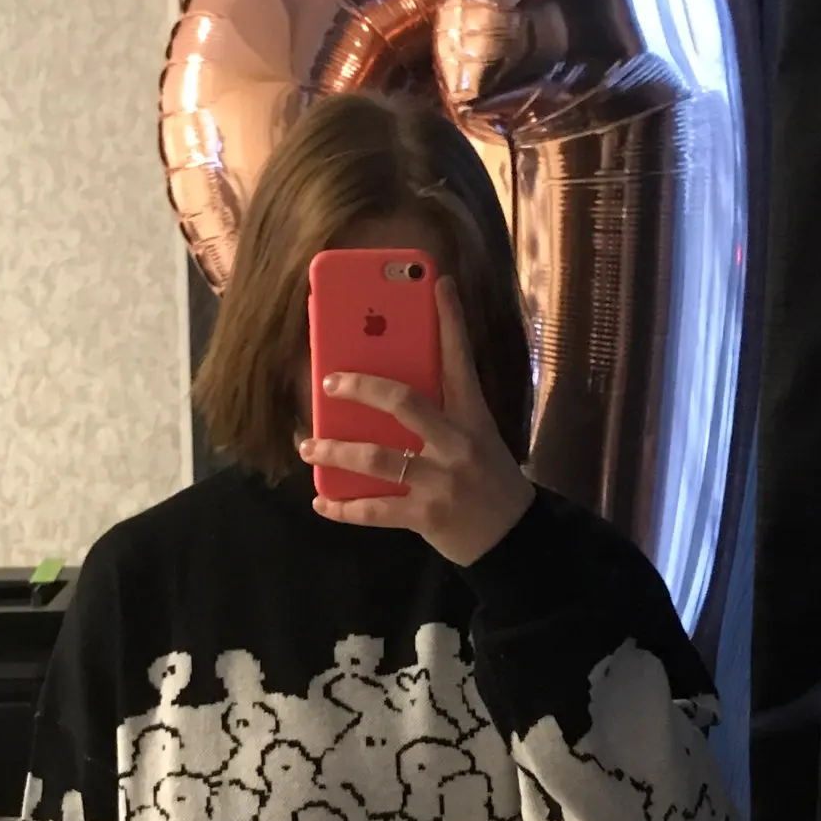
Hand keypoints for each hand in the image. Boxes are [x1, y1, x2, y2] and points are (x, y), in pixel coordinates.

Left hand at [301, 276, 533, 566]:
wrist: (512, 537)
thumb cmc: (486, 477)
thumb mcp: (477, 437)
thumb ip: (442, 412)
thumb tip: (386, 389)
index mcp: (473, 417)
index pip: (460, 360)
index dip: (450, 320)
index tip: (437, 283)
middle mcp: (457, 443)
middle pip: (404, 403)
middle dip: (361, 387)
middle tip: (328, 382)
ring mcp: (441, 481)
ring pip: (378, 459)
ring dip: (335, 451)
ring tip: (307, 446)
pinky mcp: (427, 516)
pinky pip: (374, 509)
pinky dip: (342, 507)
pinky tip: (320, 501)